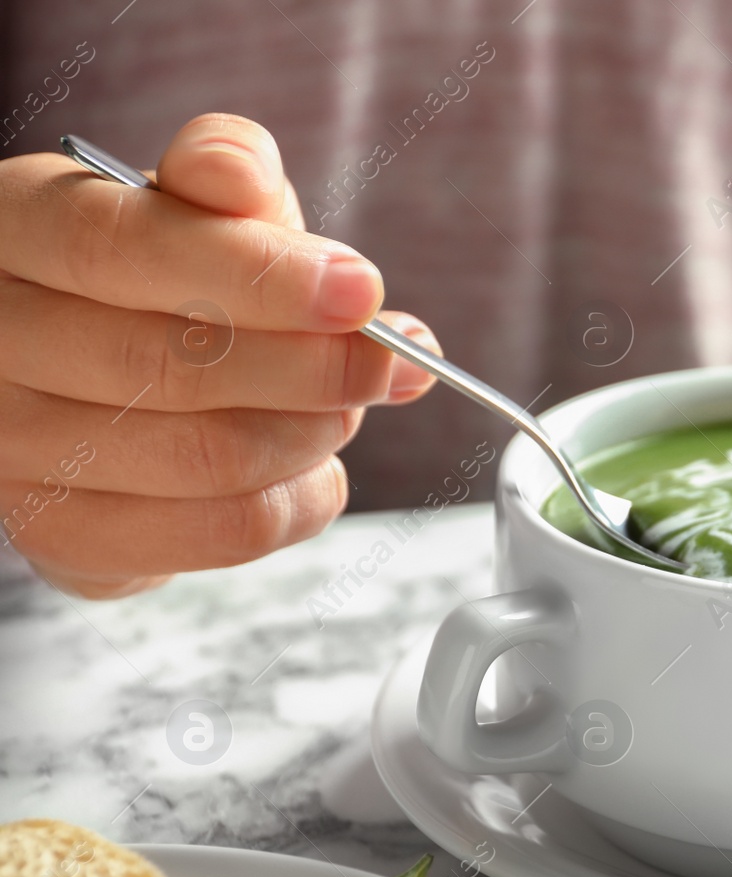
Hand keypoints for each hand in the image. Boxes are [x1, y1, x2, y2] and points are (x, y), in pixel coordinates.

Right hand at [0, 113, 437, 597]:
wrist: (107, 383)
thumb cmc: (162, 273)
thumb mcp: (194, 201)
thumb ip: (225, 176)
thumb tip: (244, 178)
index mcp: (12, 232)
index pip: (114, 248)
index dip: (253, 272)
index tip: (361, 289)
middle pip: (166, 366)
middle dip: (312, 367)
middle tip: (389, 359)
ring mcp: (16, 453)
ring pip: (207, 458)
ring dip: (315, 431)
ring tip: (347, 404)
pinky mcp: (70, 538)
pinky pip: (223, 530)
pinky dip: (303, 497)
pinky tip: (314, 464)